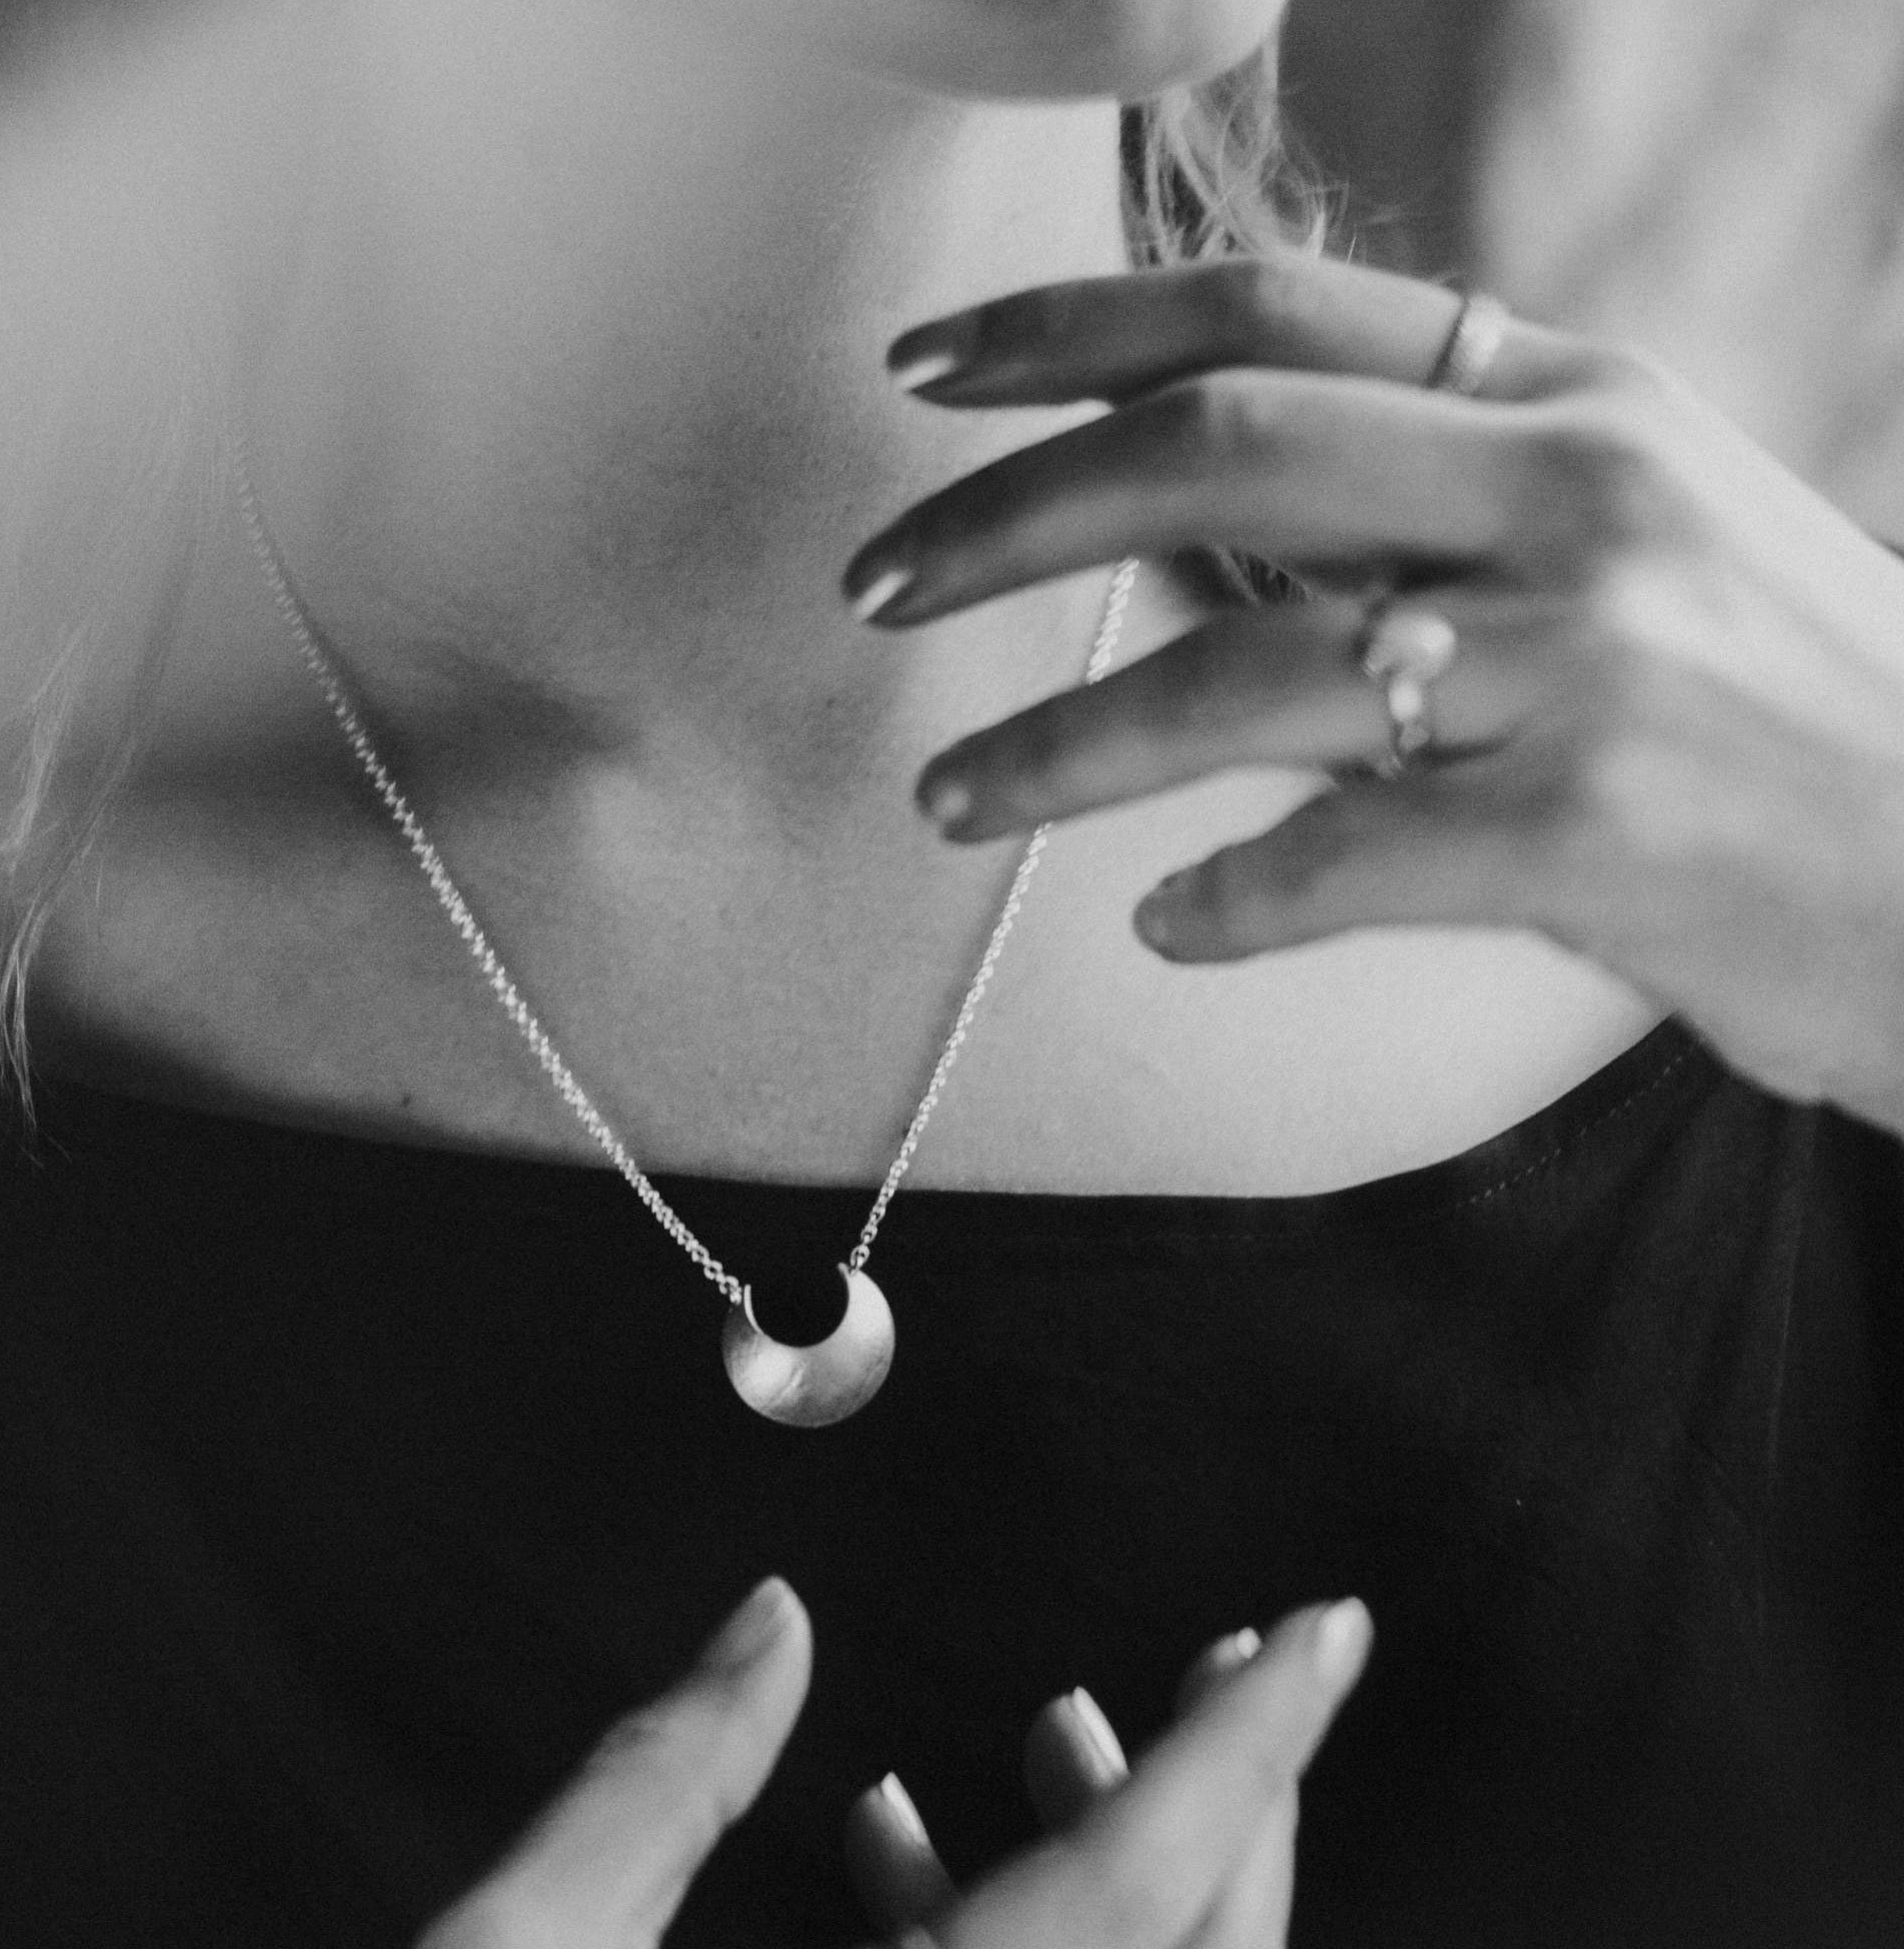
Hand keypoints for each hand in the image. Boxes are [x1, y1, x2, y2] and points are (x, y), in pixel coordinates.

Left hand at [846, 256, 1903, 1135]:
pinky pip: (1341, 858)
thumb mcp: (1646, 543)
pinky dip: (1224, 900)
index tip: (927, 369)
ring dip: (1056, 746)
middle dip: (1006, 514)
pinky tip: (1169, 923)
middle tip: (872, 583)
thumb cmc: (1791, 717)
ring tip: (950, 802)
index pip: (1274, 310)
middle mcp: (1579, 495)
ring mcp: (1593, 659)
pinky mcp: (1598, 828)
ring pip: (1245, 675)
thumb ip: (1448, 511)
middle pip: (1217, 454)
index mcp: (1577, 398)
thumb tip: (1207, 540)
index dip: (1073, 328)